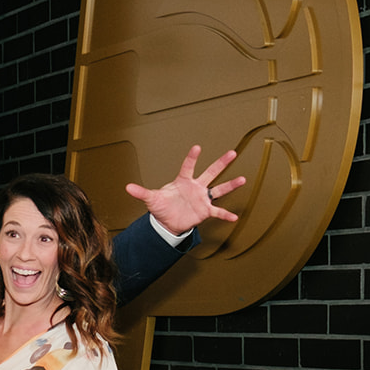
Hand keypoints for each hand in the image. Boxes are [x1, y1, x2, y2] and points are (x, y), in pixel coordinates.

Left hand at [125, 145, 245, 235]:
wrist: (168, 222)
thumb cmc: (161, 207)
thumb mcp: (151, 199)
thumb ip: (141, 192)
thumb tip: (127, 187)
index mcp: (183, 181)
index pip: (187, 167)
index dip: (191, 158)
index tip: (197, 147)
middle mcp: (196, 187)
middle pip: (211, 172)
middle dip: (221, 163)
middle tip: (233, 152)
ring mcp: (202, 198)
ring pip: (219, 189)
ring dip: (230, 185)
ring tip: (243, 179)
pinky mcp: (205, 211)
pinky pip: (217, 212)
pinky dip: (225, 215)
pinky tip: (235, 217)